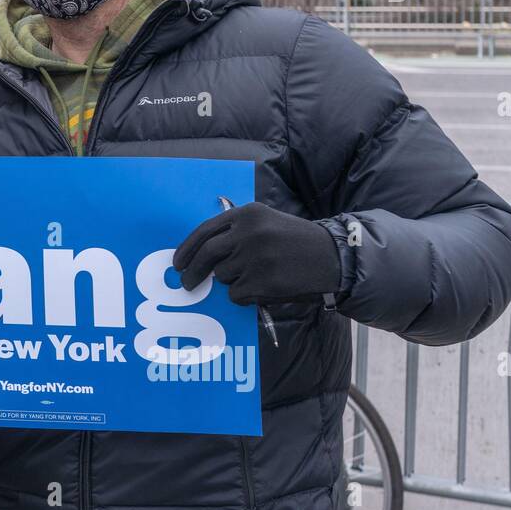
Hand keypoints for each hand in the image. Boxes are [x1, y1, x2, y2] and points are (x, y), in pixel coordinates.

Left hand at [171, 202, 339, 305]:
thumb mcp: (265, 222)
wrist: (332, 256)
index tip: (178, 262)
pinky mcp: (263, 280)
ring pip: (222, 276)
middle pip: (206, 254)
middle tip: (187, 283)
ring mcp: (255, 257)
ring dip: (230, 282)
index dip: (187, 249)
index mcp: (247, 213)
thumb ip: (234, 231)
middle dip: (192, 271)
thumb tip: (198, 254)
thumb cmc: (295, 240)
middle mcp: (248, 232)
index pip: (204, 231)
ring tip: (254, 276)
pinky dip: (243, 296)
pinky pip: (236, 294)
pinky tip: (263, 288)